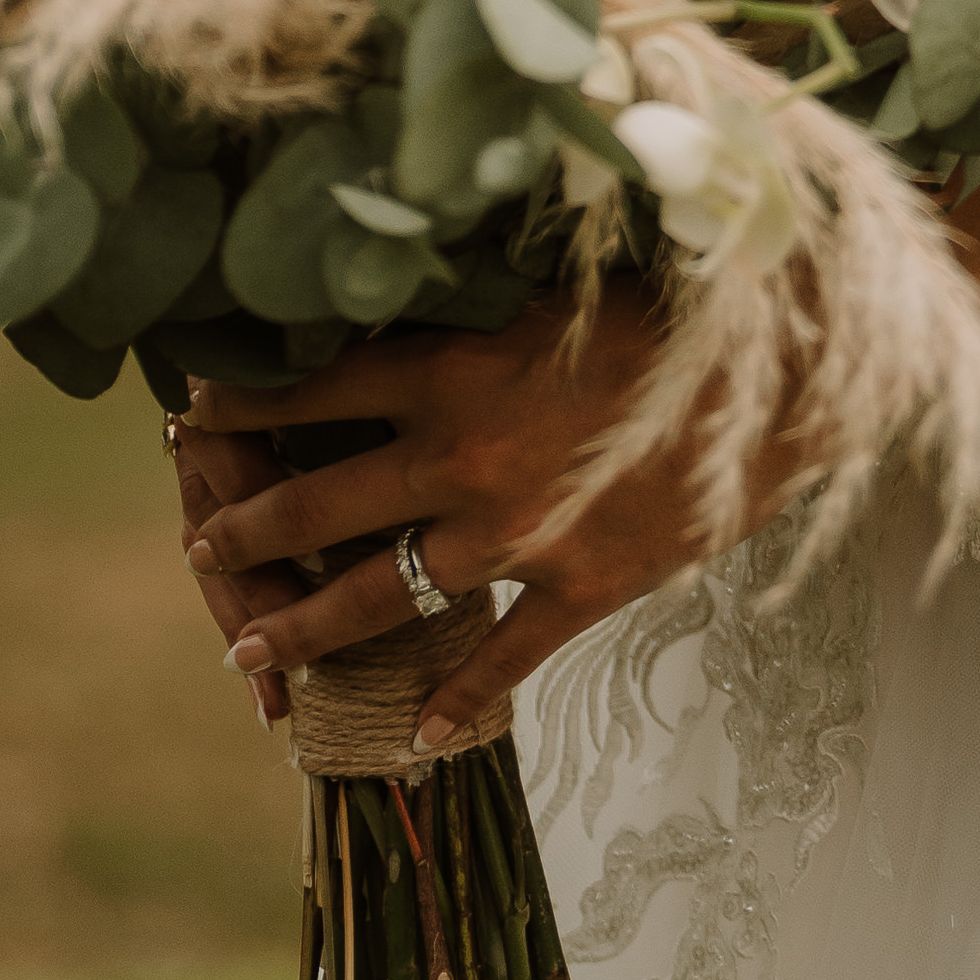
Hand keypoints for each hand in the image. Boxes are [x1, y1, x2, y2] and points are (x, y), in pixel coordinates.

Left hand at [182, 292, 796, 757]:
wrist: (788, 363)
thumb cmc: (679, 289)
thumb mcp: (564, 268)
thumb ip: (479, 278)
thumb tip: (407, 241)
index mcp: (457, 364)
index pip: (318, 383)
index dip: (247, 398)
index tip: (191, 404)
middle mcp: (465, 455)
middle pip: (319, 501)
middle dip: (244, 526)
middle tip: (196, 541)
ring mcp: (518, 533)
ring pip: (379, 595)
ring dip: (303, 626)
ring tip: (245, 650)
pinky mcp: (582, 585)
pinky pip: (503, 658)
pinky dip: (455, 702)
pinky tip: (414, 738)